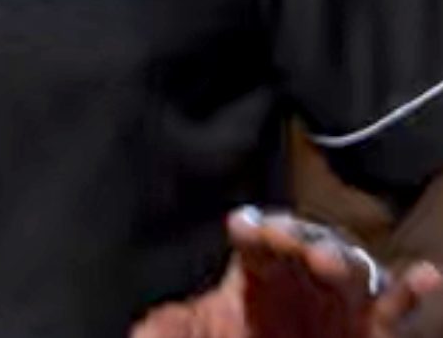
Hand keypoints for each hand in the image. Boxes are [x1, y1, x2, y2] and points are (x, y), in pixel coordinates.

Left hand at [131, 209, 442, 337]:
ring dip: (342, 260)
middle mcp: (300, 281)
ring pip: (349, 271)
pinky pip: (393, 312)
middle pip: (304, 245)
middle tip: (291, 243)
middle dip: (298, 238)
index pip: (255, 238)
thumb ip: (167, 328)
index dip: (252, 229)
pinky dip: (410, 292)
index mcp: (255, 273)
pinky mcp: (368, 335)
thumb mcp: (185, 336)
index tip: (243, 228)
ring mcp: (337, 306)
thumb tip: (140, 331)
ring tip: (328, 263)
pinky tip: (425, 275)